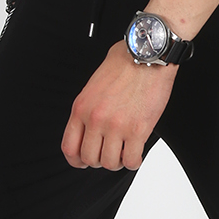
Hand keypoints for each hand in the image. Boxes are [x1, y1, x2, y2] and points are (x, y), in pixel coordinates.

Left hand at [62, 42, 176, 170]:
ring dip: (118, 162)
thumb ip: (88, 106)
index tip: (84, 160)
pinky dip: (134, 161)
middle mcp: (95, 119)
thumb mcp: (93, 84)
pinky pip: (132, 160)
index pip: (69, 147)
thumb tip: (88, 124)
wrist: (148, 55)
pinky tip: (136, 152)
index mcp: (81, 107)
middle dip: (100, 161)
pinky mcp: (138, 130)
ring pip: (110, 163)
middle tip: (109, 154)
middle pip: (90, 158)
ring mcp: (116, 126)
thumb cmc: (125, 62)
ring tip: (124, 152)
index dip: (77, 160)